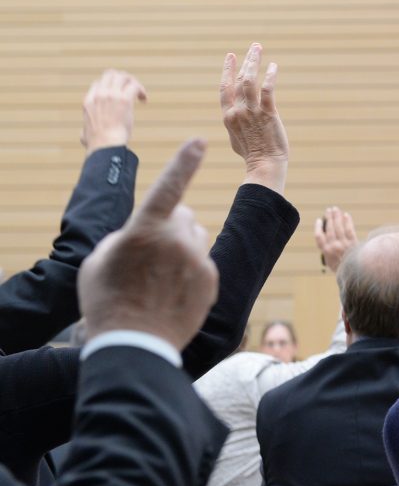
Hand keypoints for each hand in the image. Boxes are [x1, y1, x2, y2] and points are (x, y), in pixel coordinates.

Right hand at [78, 139, 218, 352]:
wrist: (135, 344)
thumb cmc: (107, 300)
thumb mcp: (99, 261)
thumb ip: (125, 235)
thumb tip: (146, 230)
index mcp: (145, 230)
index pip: (168, 187)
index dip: (184, 162)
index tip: (198, 141)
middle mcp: (177, 240)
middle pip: (182, 216)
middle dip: (169, 226)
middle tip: (148, 256)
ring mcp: (197, 259)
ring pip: (195, 237)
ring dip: (181, 247)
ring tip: (158, 278)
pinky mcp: (211, 278)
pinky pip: (201, 261)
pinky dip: (189, 270)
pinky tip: (171, 292)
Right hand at [81, 70, 146, 149]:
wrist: (105, 145)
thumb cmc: (97, 144)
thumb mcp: (84, 134)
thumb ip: (85, 131)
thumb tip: (85, 136)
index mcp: (88, 101)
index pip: (98, 83)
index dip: (110, 87)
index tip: (119, 96)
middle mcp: (99, 95)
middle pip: (110, 74)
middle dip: (122, 78)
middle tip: (131, 89)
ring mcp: (111, 95)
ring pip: (123, 76)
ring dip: (133, 82)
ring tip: (140, 94)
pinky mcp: (124, 99)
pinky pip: (134, 85)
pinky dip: (141, 90)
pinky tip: (144, 100)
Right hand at [221, 43, 288, 191]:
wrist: (265, 165)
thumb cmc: (253, 154)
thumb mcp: (236, 138)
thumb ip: (235, 123)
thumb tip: (235, 116)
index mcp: (228, 117)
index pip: (224, 88)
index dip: (227, 71)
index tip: (230, 57)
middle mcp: (237, 112)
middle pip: (238, 80)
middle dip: (246, 61)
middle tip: (254, 46)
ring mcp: (252, 112)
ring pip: (249, 81)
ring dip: (254, 62)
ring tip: (259, 49)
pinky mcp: (268, 114)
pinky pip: (267, 90)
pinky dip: (269, 76)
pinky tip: (273, 67)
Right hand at [314, 206, 357, 272]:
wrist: (354, 274)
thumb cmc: (342, 269)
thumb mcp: (331, 263)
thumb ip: (328, 252)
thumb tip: (327, 240)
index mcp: (326, 252)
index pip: (319, 237)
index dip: (318, 227)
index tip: (319, 220)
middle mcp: (334, 247)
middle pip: (330, 229)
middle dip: (329, 218)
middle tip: (329, 210)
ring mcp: (344, 244)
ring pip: (339, 227)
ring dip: (337, 217)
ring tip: (336, 209)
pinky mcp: (353, 243)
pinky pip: (349, 230)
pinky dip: (347, 221)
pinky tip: (346, 215)